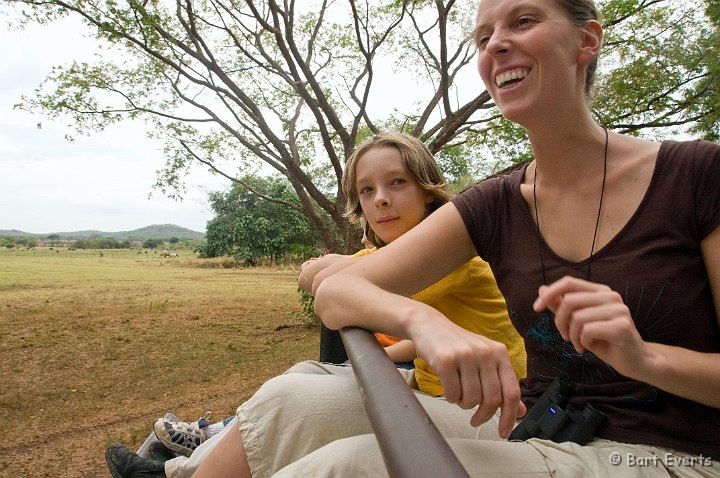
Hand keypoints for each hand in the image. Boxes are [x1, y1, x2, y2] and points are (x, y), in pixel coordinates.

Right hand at [409, 317, 524, 437]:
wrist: (429, 325)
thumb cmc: (457, 346)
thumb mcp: (484, 360)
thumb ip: (502, 383)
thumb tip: (519, 411)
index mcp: (500, 352)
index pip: (512, 391)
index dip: (509, 416)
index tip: (503, 433)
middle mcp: (486, 352)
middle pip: (492, 399)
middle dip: (483, 416)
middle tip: (475, 420)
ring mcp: (466, 355)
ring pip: (471, 399)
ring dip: (463, 404)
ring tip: (458, 393)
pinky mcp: (445, 359)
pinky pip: (452, 393)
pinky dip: (450, 397)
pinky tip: (448, 388)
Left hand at [533, 276, 651, 378]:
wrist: (634, 361)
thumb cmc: (604, 340)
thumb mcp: (578, 323)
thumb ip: (562, 306)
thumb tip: (542, 289)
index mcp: (600, 291)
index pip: (568, 282)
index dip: (550, 293)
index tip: (536, 308)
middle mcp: (611, 296)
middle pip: (569, 300)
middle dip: (560, 321)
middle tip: (564, 336)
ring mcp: (619, 310)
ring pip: (577, 317)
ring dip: (571, 335)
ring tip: (578, 344)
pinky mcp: (622, 326)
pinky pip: (587, 330)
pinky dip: (582, 341)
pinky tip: (588, 347)